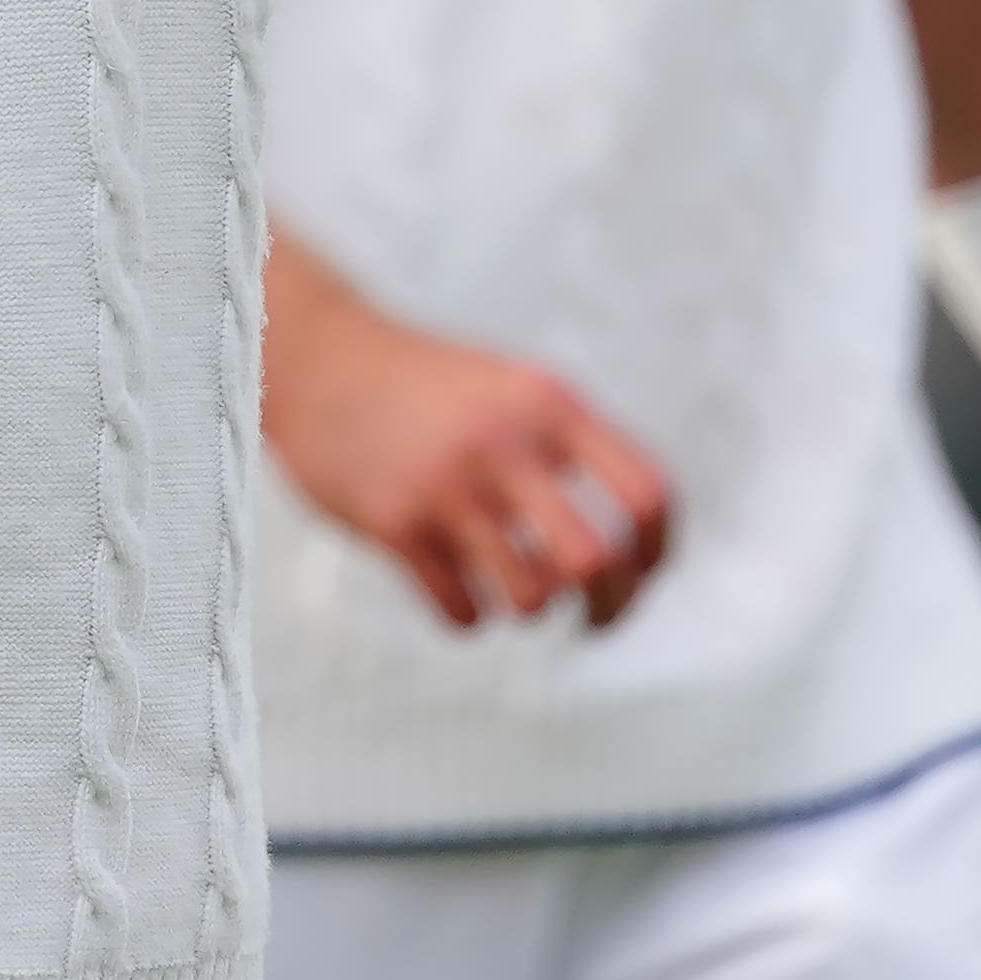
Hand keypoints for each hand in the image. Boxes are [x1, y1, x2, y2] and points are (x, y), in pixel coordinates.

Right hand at [261, 233, 671, 628]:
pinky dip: (471, 616)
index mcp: (547, 403)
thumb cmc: (431, 387)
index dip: (660, 550)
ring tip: (517, 592)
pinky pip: (463, 610)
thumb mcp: (514, 389)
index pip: (643, 495)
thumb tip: (640, 551)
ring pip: (530, 597)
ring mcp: (445, 486)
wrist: (320, 361)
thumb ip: (575, 449)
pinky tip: (459, 590)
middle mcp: (502, 442)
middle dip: (612, 608)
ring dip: (533, 609)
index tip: (646, 573)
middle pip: (594, 560)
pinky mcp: (393, 524)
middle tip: (599, 619)